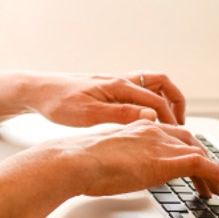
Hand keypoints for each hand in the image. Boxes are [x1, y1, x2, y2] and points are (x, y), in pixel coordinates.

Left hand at [0, 70, 187, 126]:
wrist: (37, 91)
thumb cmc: (58, 102)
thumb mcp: (88, 114)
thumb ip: (121, 115)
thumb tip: (151, 117)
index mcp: (118, 86)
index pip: (157, 101)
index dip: (171, 119)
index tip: (177, 136)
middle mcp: (120, 81)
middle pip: (161, 84)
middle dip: (176, 103)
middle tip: (181, 125)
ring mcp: (114, 83)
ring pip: (150, 85)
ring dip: (164, 100)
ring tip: (168, 122)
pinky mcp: (107, 88)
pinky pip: (138, 90)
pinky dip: (149, 101)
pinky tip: (143, 119)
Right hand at [39, 120, 218, 197]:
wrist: (77, 160)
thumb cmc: (82, 159)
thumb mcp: (105, 150)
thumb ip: (121, 151)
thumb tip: (124, 160)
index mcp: (138, 126)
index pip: (171, 134)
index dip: (185, 147)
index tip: (190, 161)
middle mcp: (153, 131)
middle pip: (189, 142)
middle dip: (202, 159)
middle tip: (210, 177)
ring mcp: (160, 145)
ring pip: (198, 153)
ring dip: (211, 171)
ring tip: (217, 187)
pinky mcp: (165, 161)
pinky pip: (200, 164)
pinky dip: (215, 173)